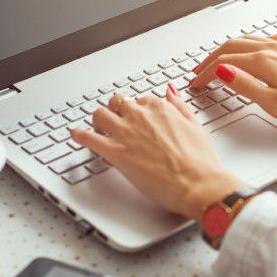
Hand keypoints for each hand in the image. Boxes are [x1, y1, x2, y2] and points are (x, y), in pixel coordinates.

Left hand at [70, 88, 241, 222]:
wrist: (197, 184)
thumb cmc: (200, 161)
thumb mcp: (195, 125)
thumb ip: (180, 107)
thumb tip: (170, 92)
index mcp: (161, 108)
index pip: (140, 100)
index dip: (137, 110)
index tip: (137, 117)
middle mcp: (140, 116)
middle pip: (117, 103)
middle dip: (116, 111)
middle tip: (116, 121)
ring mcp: (126, 133)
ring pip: (99, 115)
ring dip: (97, 120)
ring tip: (97, 128)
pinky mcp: (115, 153)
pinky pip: (88, 138)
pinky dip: (79, 135)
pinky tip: (76, 135)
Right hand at [190, 34, 276, 131]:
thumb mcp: (274, 103)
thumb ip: (245, 85)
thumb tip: (221, 71)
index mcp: (264, 61)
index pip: (224, 61)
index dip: (204, 72)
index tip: (195, 83)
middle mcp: (273, 48)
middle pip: (231, 46)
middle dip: (210, 59)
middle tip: (197, 72)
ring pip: (245, 41)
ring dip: (226, 51)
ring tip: (215, 62)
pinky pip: (261, 41)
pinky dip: (245, 46)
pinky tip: (248, 52)